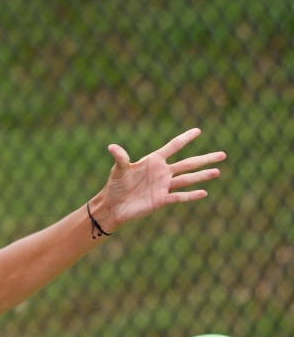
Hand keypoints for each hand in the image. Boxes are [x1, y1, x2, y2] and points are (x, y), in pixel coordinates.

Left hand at [99, 127, 225, 232]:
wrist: (113, 206)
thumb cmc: (115, 185)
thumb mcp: (118, 170)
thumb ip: (120, 158)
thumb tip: (112, 147)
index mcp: (154, 161)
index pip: (173, 146)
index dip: (185, 138)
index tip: (198, 130)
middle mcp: (162, 172)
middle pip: (188, 163)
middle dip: (205, 159)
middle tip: (223, 154)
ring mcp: (164, 186)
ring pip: (188, 179)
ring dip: (202, 176)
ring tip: (218, 171)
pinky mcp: (161, 200)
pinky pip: (179, 197)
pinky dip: (191, 195)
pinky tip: (204, 193)